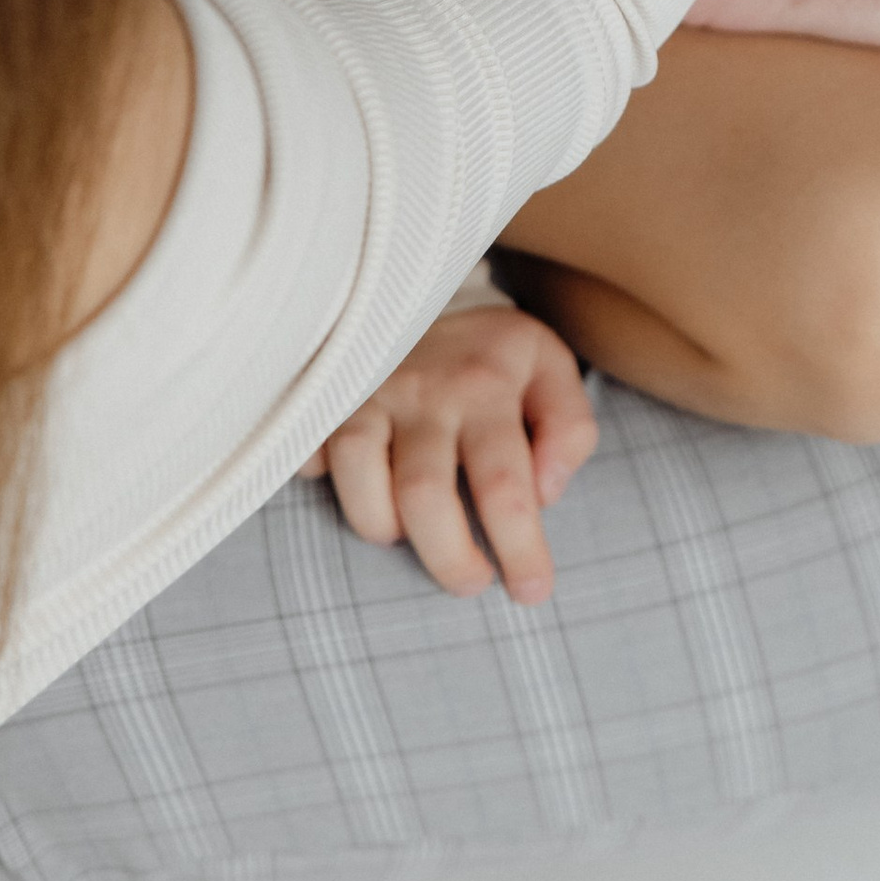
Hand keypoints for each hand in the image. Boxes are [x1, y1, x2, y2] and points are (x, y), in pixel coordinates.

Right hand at [300, 301, 598, 601]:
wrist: (425, 290)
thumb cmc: (494, 353)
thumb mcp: (551, 369)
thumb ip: (568, 428)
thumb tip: (546, 494)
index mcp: (488, 385)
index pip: (506, 484)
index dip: (519, 549)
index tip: (531, 590)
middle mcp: (424, 390)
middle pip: (424, 495)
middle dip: (449, 559)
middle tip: (472, 582)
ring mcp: (368, 392)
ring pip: (358, 480)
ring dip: (383, 526)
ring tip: (410, 532)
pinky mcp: (326, 398)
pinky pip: (311, 458)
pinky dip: (325, 485)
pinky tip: (358, 487)